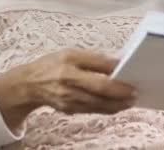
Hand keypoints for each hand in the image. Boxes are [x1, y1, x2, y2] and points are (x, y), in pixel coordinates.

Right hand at [0, 48, 136, 129]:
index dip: (116, 78)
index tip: (132, 77)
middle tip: (135, 94)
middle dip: (120, 95)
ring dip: (117, 105)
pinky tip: (117, 105)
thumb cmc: (52, 65)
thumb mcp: (71, 53)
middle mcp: (68, 85)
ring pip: (98, 105)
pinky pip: (92, 110)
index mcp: (69, 66)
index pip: (97, 73)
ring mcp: (69, 100)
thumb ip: (95, 58)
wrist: (28, 84)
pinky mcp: (69, 109)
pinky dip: (107, 108)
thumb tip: (118, 62)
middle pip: (99, 93)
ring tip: (131, 101)